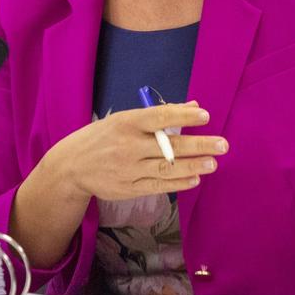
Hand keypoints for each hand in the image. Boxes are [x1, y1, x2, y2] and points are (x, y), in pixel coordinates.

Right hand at [46, 101, 228, 201]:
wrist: (71, 166)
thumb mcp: (124, 119)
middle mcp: (128, 146)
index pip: (159, 117)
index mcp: (126, 122)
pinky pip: (158, 185)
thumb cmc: (103, 137)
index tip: (205, 116)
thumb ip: (159, 114)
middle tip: (222, 144)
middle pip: (168, 146)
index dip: (183, 117)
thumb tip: (193, 106)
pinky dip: (178, 182)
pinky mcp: (129, 188)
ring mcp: (128, 169)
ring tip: (213, 163)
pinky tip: (195, 178)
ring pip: (166, 168)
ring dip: (193, 166)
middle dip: (198, 145)